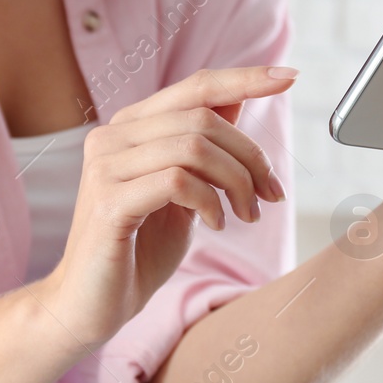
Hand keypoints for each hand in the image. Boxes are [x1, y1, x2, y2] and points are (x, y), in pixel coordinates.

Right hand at [38, 66, 295, 347]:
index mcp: (131, 126)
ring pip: (194, 147)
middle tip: (270, 195)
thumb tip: (240, 98)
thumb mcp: (183, 190)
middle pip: (203, 118)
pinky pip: (178, 181)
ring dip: (236, 182)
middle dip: (250, 156)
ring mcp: (106, 166)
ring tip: (245, 214)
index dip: (245, 78)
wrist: (91, 305)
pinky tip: (215, 224)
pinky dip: (210, 201)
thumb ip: (202, 147)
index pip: (195, 87)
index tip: (290, 78)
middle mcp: (113, 136)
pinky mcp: (108, 200)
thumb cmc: (140, 249)